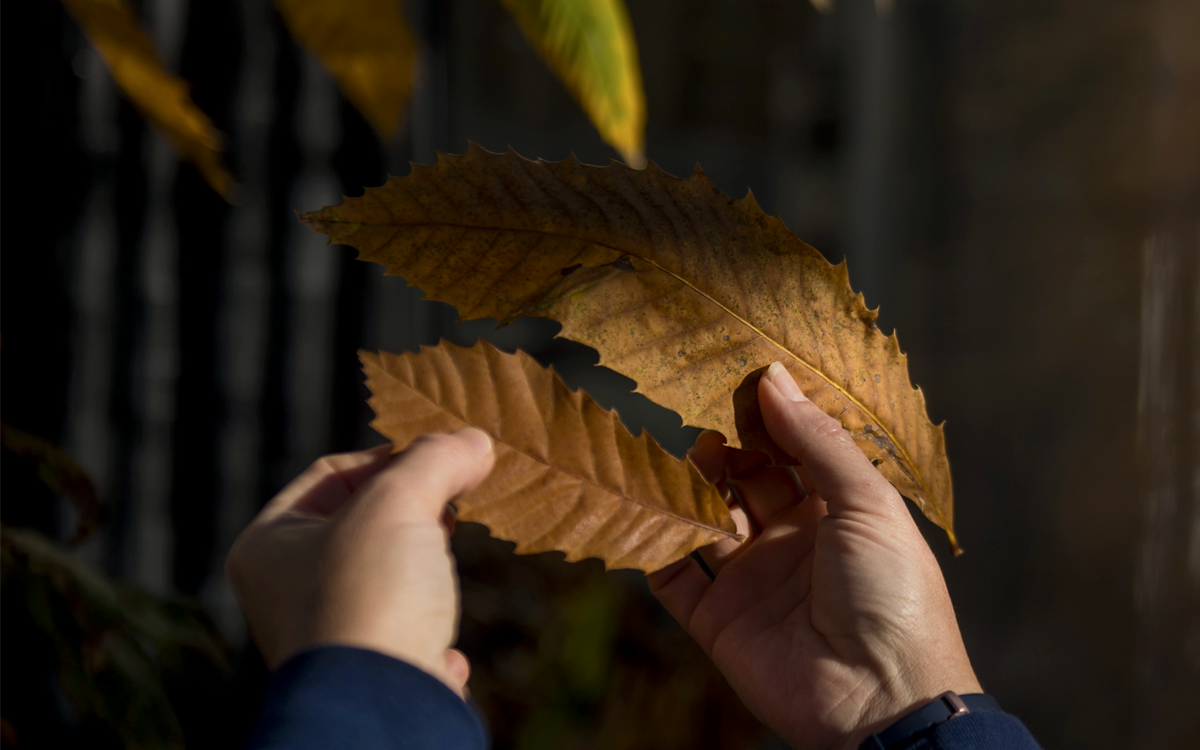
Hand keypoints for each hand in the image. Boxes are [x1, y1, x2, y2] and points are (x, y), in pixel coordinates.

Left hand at [226, 428, 494, 696]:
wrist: (380, 704)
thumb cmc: (368, 594)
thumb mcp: (400, 502)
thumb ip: (436, 459)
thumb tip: (474, 440)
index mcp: (267, 544)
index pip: (332, 473)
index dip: (391, 458)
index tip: (442, 461)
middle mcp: (286, 592)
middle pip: (362, 524)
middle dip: (414, 514)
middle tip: (449, 510)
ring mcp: (327, 636)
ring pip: (389, 577)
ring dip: (426, 570)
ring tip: (441, 572)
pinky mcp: (368, 674)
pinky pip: (407, 637)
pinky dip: (430, 634)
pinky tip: (441, 645)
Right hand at [648, 362, 979, 749]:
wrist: (883, 701)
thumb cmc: (893, 595)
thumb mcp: (867, 504)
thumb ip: (817, 440)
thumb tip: (773, 377)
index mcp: (835, 513)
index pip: (792, 453)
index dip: (767, 420)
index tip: (737, 381)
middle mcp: (790, 542)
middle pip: (744, 482)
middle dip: (724, 449)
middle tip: (702, 415)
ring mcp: (751, 581)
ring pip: (705, 520)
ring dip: (688, 489)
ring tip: (682, 460)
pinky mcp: (717, 619)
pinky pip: (675, 575)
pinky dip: (657, 545)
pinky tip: (650, 511)